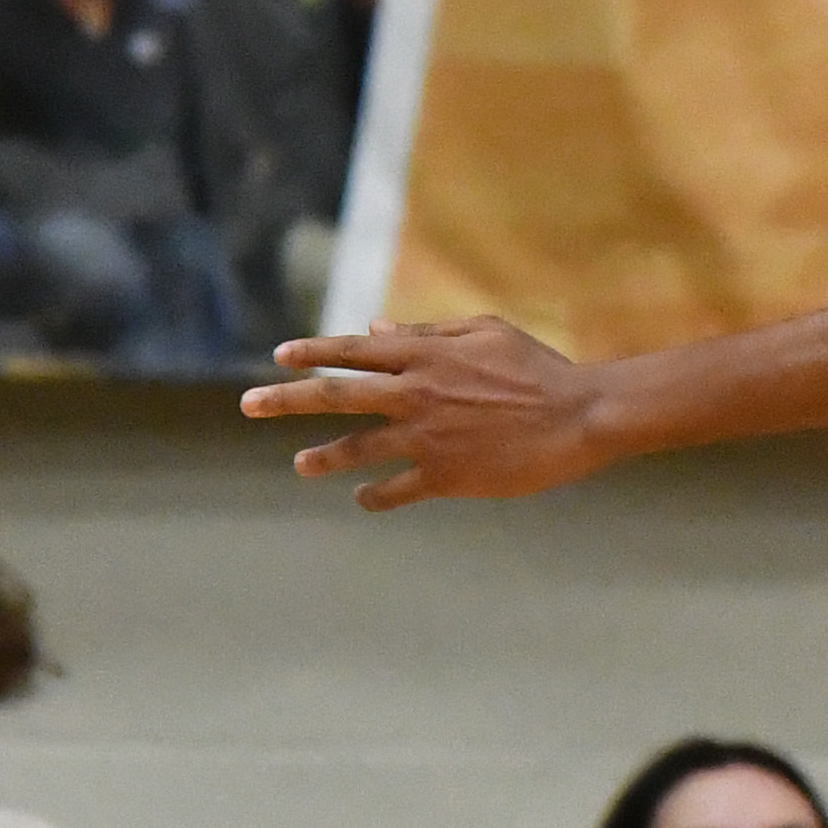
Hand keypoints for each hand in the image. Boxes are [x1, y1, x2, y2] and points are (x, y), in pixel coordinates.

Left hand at [241, 316, 614, 510]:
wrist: (578, 415)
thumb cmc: (536, 366)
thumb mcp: (483, 332)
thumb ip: (427, 331)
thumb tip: (376, 328)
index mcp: (425, 353)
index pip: (353, 352)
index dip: (313, 353)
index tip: (279, 356)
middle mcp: (416, 393)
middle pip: (336, 396)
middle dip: (286, 399)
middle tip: (249, 404)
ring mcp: (427, 437)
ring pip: (357, 448)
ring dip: (324, 456)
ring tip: (300, 464)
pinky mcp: (446, 476)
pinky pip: (396, 489)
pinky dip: (376, 494)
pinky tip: (362, 499)